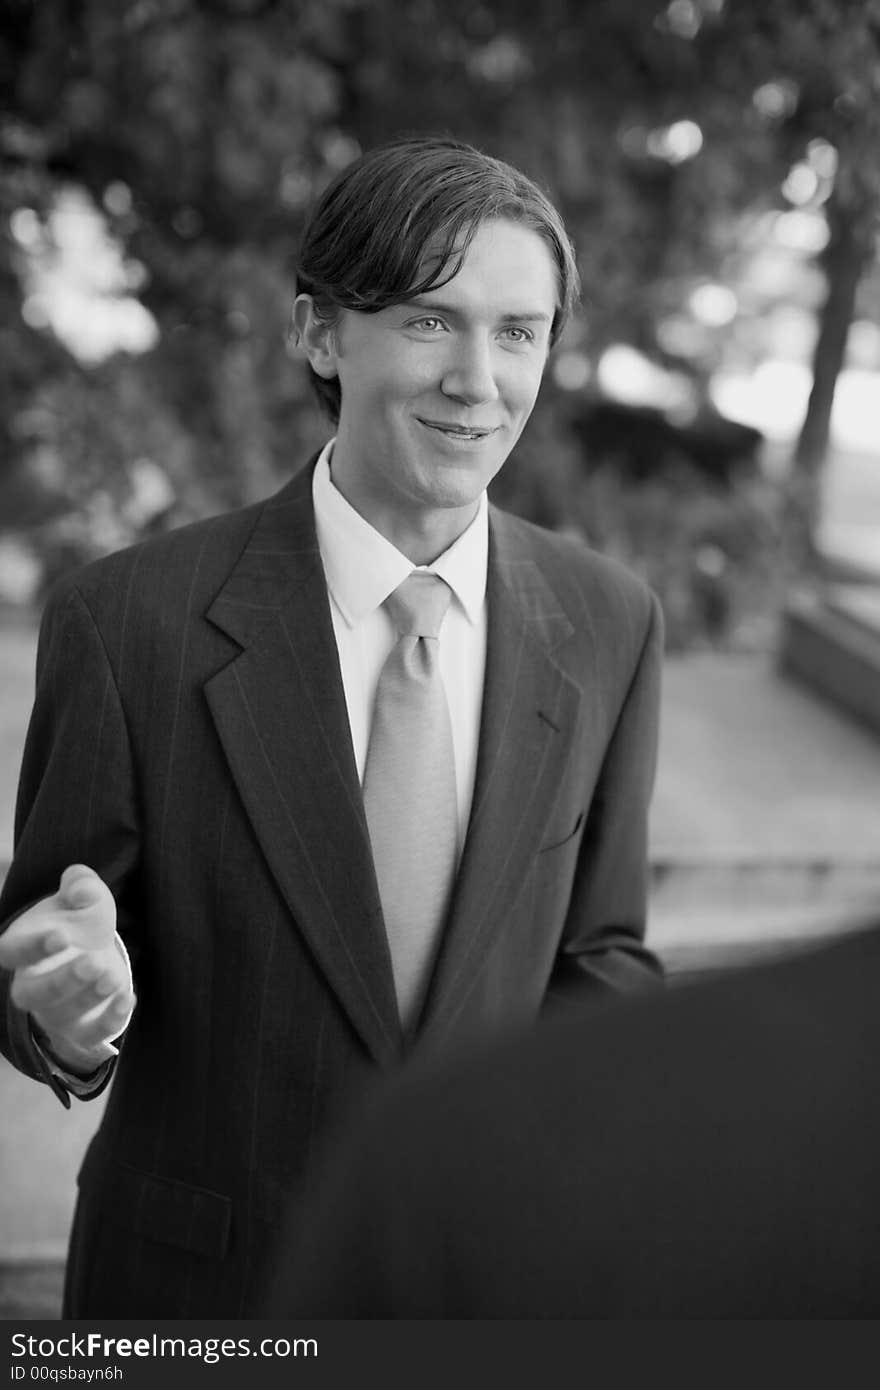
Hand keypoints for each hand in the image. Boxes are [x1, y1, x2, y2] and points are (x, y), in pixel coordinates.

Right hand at [0, 865, 133, 1072]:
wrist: (93, 951)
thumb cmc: (78, 922)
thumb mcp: (82, 895)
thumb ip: (81, 884)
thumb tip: (82, 891)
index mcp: (20, 949)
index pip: (12, 953)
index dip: (32, 948)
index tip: (61, 936)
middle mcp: (31, 986)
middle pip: (33, 994)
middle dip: (63, 981)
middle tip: (93, 962)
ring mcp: (55, 1011)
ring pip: (61, 1016)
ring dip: (87, 999)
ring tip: (112, 977)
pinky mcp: (82, 1029)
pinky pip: (90, 1035)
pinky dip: (109, 1021)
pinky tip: (128, 998)